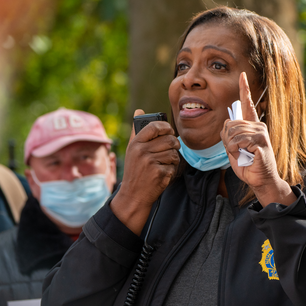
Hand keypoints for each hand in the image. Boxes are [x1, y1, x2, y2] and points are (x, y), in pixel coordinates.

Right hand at [111, 109, 179, 234]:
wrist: (133, 195)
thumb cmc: (135, 171)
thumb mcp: (132, 150)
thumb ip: (136, 131)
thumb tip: (139, 110)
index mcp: (135, 143)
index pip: (154, 127)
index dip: (166, 127)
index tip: (169, 131)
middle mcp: (142, 151)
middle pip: (168, 140)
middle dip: (174, 144)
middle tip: (173, 149)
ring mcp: (150, 162)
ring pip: (173, 153)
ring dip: (173, 158)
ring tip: (166, 163)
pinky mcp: (159, 173)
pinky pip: (173, 166)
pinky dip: (171, 170)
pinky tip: (163, 173)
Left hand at [220, 73, 295, 205]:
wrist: (260, 181)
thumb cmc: (247, 165)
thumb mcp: (233, 148)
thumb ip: (229, 134)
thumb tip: (227, 124)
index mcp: (252, 125)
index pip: (247, 103)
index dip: (244, 88)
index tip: (242, 75)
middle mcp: (258, 125)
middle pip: (230, 124)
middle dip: (227, 140)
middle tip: (236, 151)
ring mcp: (261, 133)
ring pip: (232, 133)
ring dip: (231, 147)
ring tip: (242, 155)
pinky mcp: (261, 141)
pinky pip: (238, 141)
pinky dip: (235, 150)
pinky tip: (244, 156)